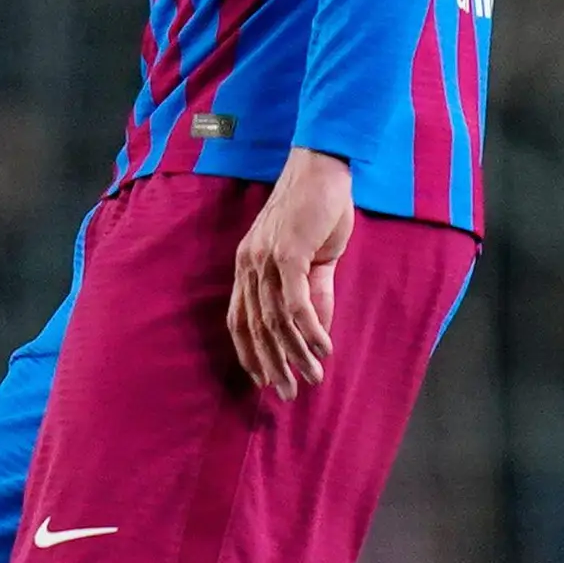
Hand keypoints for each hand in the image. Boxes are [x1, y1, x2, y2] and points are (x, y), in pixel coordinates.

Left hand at [228, 147, 353, 399]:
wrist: (323, 167)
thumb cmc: (317, 210)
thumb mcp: (313, 258)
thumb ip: (314, 293)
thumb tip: (318, 332)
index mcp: (247, 267)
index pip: (239, 320)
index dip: (249, 353)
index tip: (264, 381)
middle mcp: (249, 265)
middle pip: (254, 327)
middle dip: (271, 365)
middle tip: (287, 395)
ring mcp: (265, 259)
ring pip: (275, 320)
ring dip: (295, 353)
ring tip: (313, 379)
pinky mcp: (287, 253)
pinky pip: (295, 301)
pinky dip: (310, 329)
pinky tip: (324, 349)